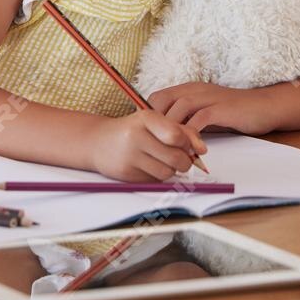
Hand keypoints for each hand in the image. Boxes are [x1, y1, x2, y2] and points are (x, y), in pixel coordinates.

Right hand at [86, 109, 205, 181]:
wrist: (97, 142)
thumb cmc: (133, 130)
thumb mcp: (155, 123)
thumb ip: (182, 131)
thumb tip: (202, 150)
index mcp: (146, 118)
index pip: (177, 136)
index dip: (188, 144)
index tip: (186, 145)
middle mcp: (135, 136)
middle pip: (177, 158)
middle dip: (184, 161)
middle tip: (178, 157)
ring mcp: (129, 156)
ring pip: (167, 173)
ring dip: (171, 170)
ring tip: (161, 161)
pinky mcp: (126, 173)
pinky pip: (154, 181)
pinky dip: (156, 176)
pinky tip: (147, 166)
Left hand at [149, 82, 284, 134]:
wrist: (265, 107)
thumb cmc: (233, 113)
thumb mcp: (204, 114)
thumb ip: (187, 120)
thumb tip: (166, 137)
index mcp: (188, 90)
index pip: (157, 97)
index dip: (147, 115)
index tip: (145, 135)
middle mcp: (195, 90)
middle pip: (162, 100)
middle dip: (154, 122)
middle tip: (154, 143)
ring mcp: (208, 97)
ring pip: (179, 108)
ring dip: (172, 129)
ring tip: (169, 148)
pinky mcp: (222, 108)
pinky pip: (200, 119)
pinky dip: (192, 133)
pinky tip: (190, 147)